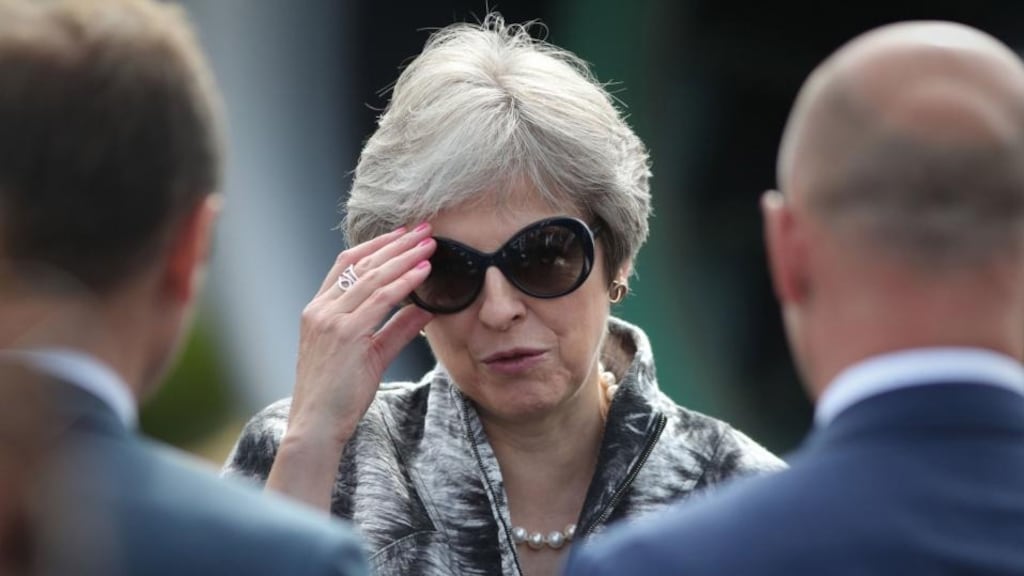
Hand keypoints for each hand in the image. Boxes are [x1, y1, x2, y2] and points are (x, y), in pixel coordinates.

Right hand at [287, 223, 435, 446]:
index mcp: (318, 310)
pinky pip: (380, 299)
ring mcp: (331, 320)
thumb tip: (426, 309)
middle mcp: (321, 310)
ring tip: (429, 244)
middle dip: (395, 243)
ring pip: (372, 276)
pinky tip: (422, 271)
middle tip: (423, 229)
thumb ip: (396, 329)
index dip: (375, 245)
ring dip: (404, 257)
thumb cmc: (338, 396)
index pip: (346, 264)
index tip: (401, 234)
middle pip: (361, 263)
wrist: (316, 426)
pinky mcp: (346, 334)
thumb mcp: (370, 356)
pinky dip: (403, 282)